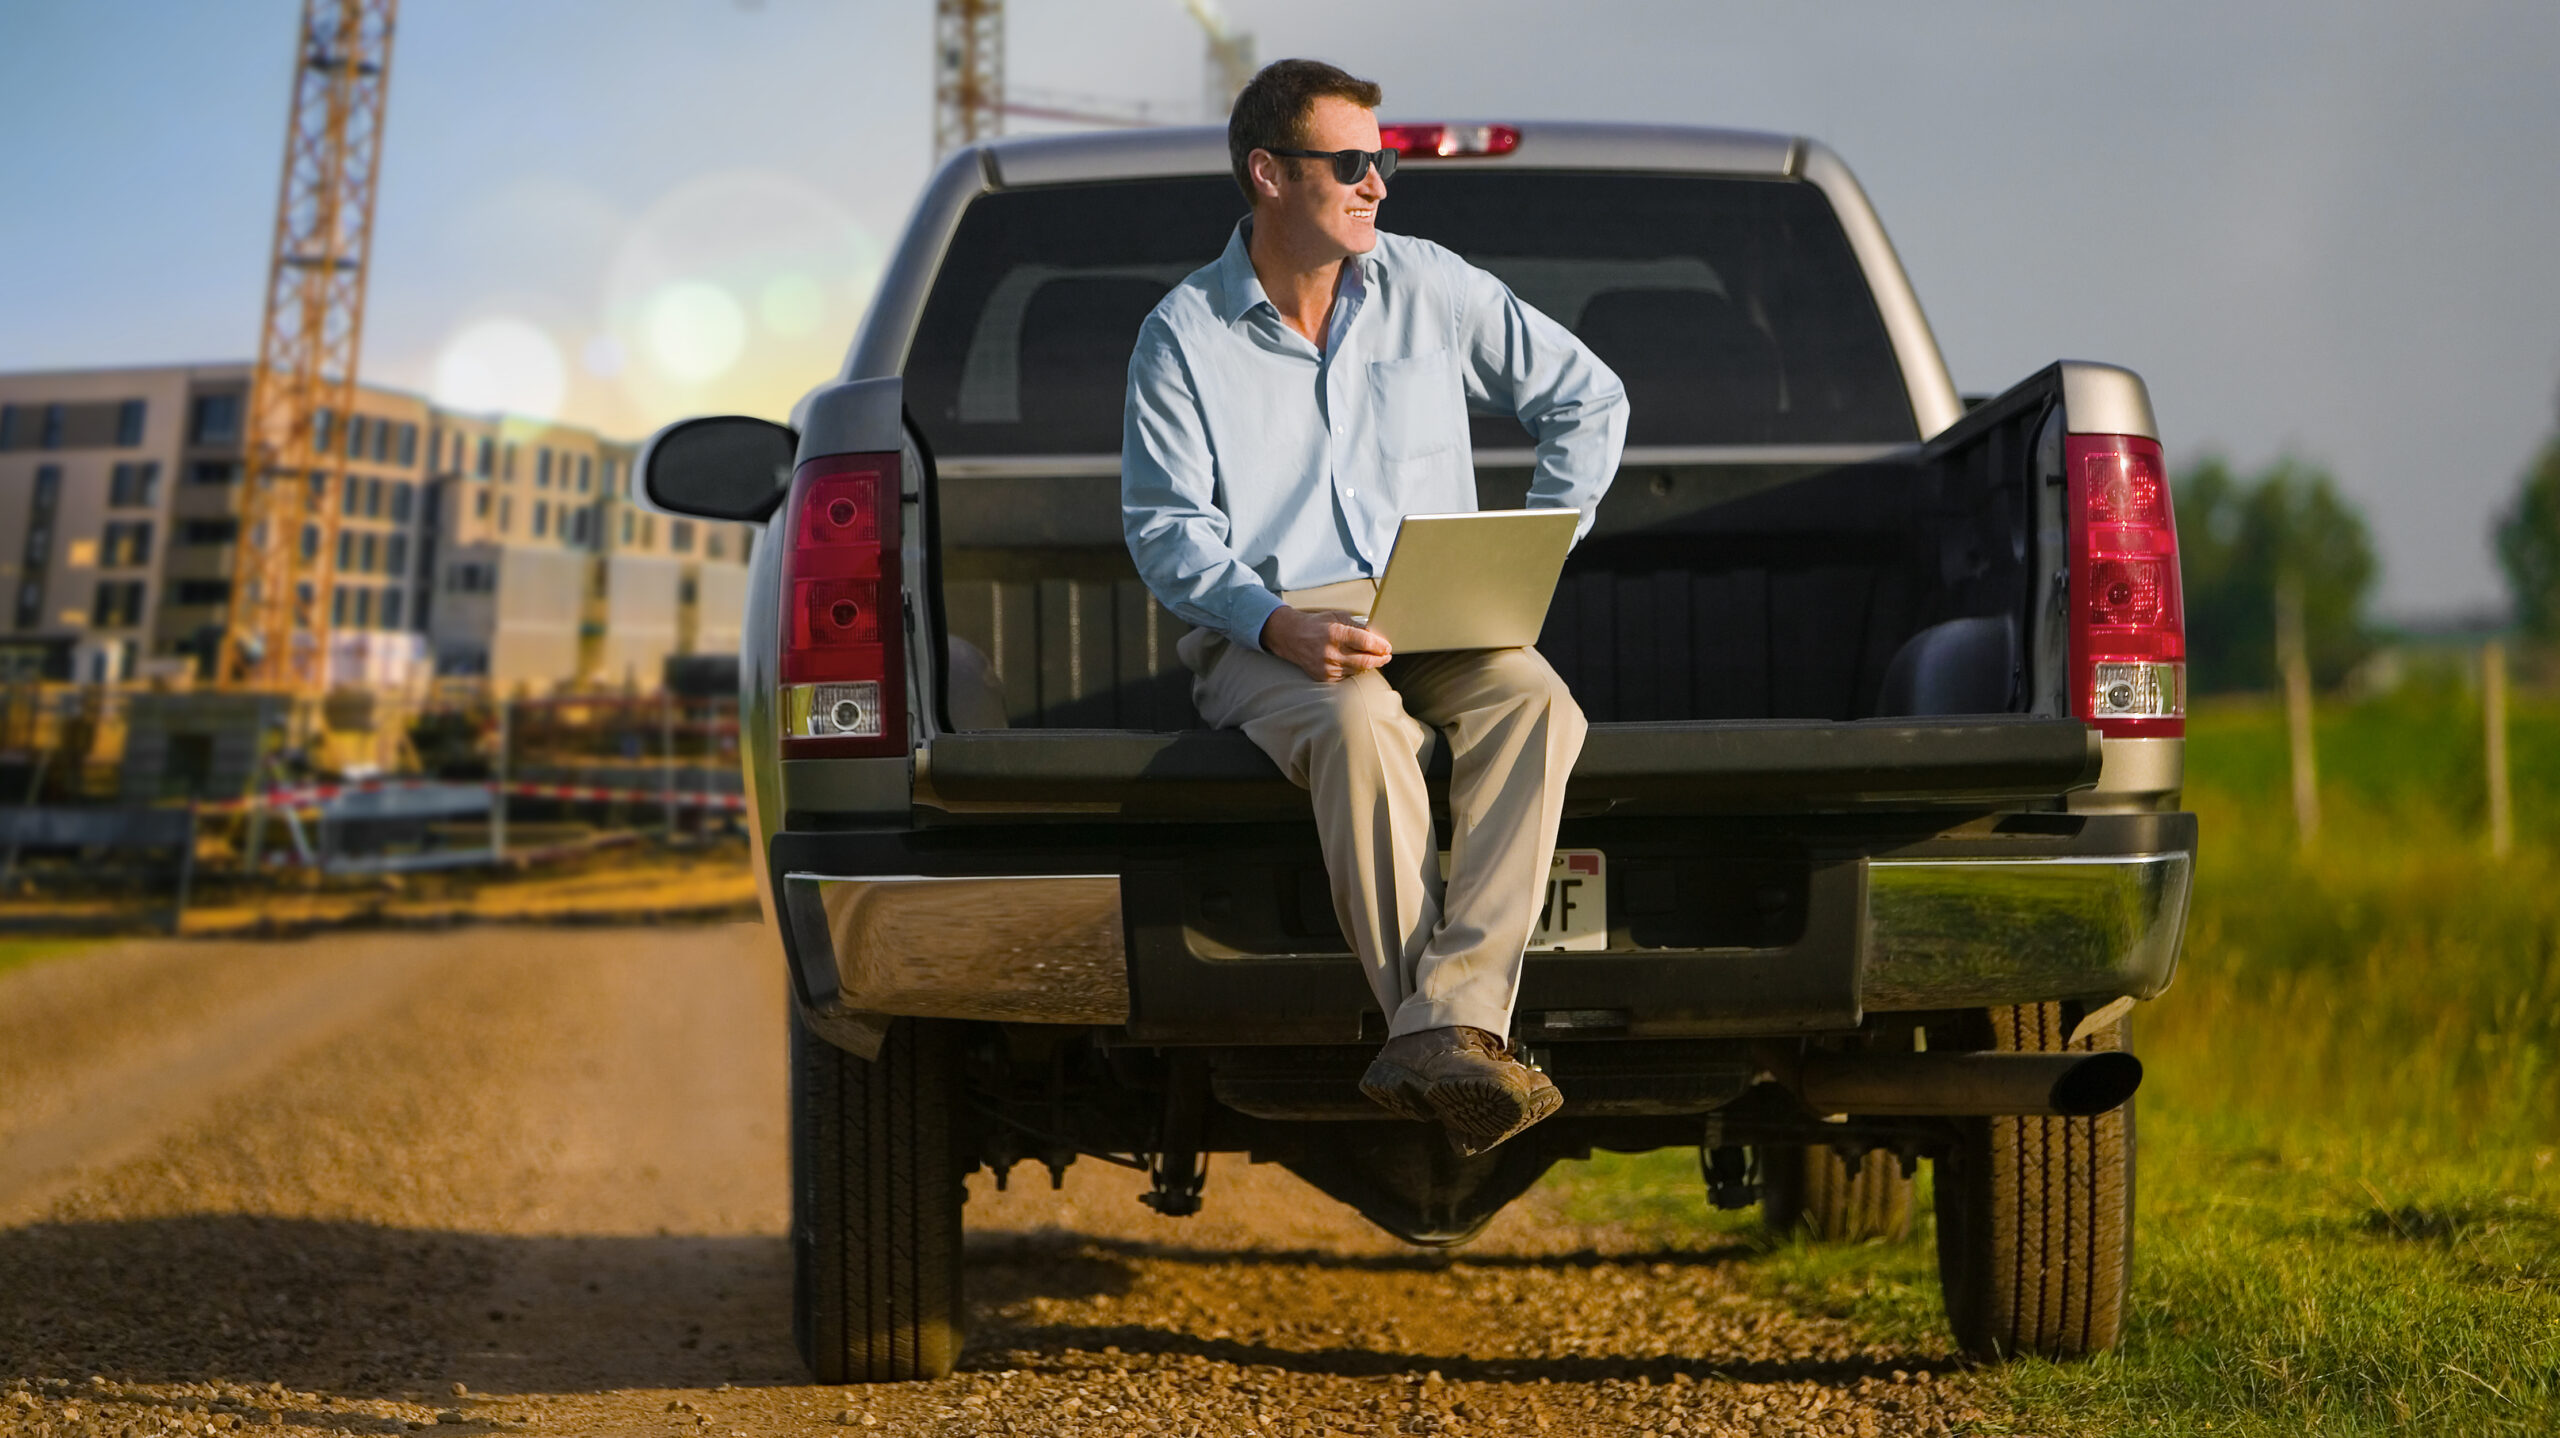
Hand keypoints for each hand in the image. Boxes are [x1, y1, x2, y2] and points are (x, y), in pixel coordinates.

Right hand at [1260, 605, 1391, 681]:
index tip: (1388, 647)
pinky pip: (1346, 675)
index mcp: (1336, 633)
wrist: (1292, 637)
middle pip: (1365, 661)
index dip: (1380, 646)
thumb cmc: (1318, 624)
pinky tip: (1354, 662)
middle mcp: (1331, 652)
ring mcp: (1327, 667)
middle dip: (1380, 659)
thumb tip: (1378, 636)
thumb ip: (1358, 626)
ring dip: (1368, 664)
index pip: (1366, 643)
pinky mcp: (1324, 677)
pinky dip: (1354, 669)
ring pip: (1357, 670)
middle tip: (1386, 655)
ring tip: (1373, 657)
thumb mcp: (1338, 617)